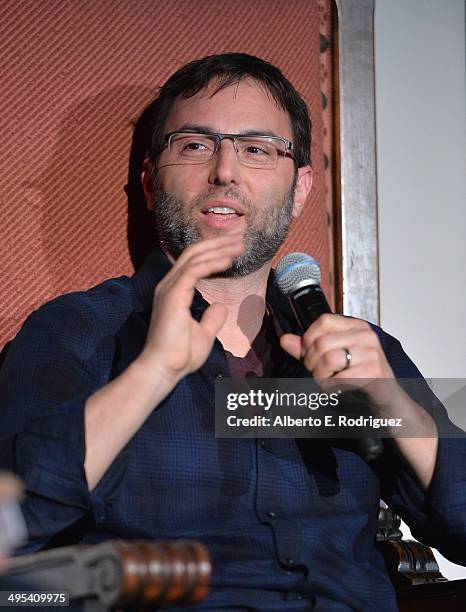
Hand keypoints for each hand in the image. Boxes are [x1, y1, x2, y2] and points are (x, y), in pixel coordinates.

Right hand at [139, 235, 243, 384]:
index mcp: (175, 291)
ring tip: (239, 244)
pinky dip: (212, 263)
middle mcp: (169, 285)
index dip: (214, 251)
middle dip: (218, 242)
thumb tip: (221, 305)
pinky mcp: (173, 295)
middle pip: (194, 253)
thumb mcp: (203, 333)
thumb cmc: (179, 355)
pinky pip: (194, 271)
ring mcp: (169, 288)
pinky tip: (228, 260)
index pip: (194, 261)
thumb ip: (212, 318)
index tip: (234, 247)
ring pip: (194, 257)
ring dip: (219, 248)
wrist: (164, 369)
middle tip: (240, 237)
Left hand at [281, 314, 438, 485]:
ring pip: (327, 359)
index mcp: (356, 326)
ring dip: (320, 376)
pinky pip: (338, 378)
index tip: (310, 355)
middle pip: (321, 342)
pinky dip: (331, 389)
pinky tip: (337, 391)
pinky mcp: (373, 373)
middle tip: (318, 374)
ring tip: (327, 382)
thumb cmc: (360, 378)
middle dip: (311, 363)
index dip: (309, 339)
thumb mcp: (334, 359)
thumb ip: (308, 349)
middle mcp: (366, 335)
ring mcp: (372, 353)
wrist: (388, 402)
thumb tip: (284, 339)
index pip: (323, 321)